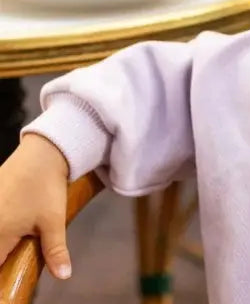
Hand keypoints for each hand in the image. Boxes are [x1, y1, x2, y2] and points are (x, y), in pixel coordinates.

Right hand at [0, 134, 71, 279]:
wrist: (42, 152)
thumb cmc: (46, 188)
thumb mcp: (53, 221)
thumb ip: (55, 251)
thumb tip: (64, 276)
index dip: (3, 272)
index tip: (12, 273)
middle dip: (4, 256)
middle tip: (16, 254)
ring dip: (3, 242)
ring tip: (18, 238)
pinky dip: (2, 228)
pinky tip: (12, 222)